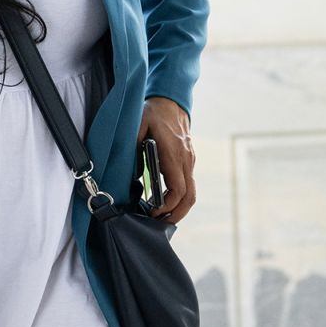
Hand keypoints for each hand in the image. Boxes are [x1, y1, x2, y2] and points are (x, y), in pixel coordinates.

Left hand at [135, 95, 195, 222]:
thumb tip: (134, 176)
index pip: (178, 190)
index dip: (167, 206)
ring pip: (191, 193)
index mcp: (174, 154)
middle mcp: (186, 160)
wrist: (171, 102)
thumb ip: (134, 150)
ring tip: (161, 217)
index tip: (152, 213)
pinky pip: (188, 184)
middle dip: (176, 214)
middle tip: (158, 224)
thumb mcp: (137, 127)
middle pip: (189, 197)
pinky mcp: (188, 160)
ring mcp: (190, 161)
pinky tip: (164, 201)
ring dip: (179, 208)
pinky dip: (179, 197)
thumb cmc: (152, 113)